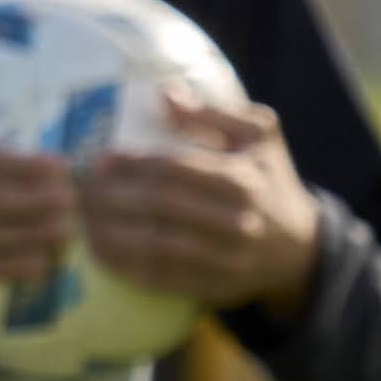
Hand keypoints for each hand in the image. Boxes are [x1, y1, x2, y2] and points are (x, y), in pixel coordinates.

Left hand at [81, 87, 319, 317]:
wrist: (300, 246)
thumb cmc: (268, 179)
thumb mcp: (257, 135)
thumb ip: (212, 113)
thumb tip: (166, 93)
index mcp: (242, 179)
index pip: (176, 169)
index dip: (134, 164)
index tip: (101, 160)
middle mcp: (237, 221)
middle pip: (161, 207)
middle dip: (114, 199)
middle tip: (80, 193)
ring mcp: (227, 259)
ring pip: (158, 247)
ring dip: (113, 235)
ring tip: (81, 223)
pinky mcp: (216, 287)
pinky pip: (164, 279)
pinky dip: (128, 267)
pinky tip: (101, 254)